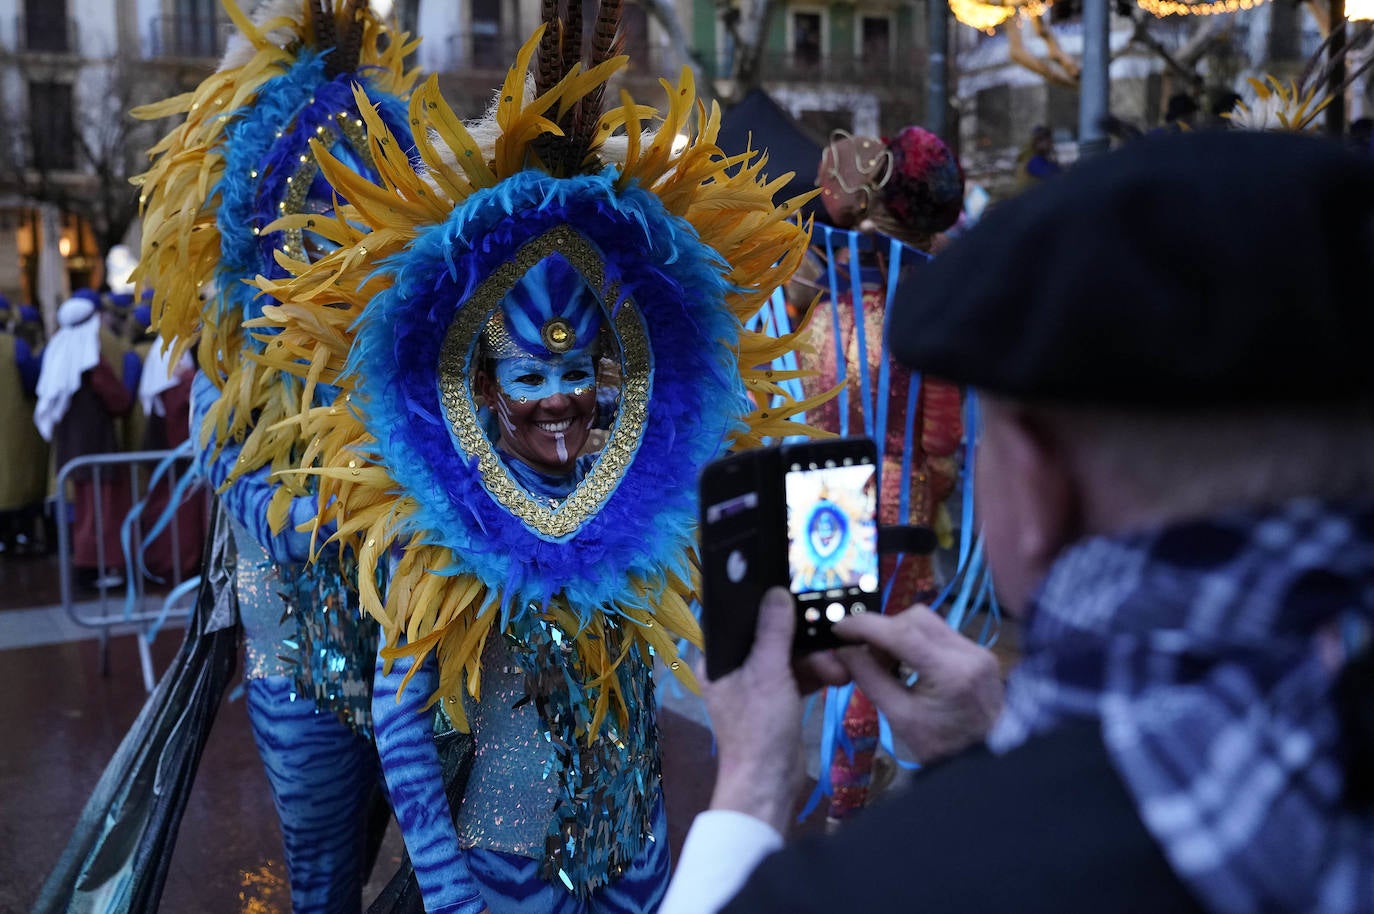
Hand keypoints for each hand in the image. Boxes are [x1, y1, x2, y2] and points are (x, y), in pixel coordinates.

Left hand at [701, 587, 822, 834]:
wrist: (770, 784)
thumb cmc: (759, 727)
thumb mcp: (768, 673)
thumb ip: (774, 631)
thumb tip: (778, 593)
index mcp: (717, 659)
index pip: (740, 620)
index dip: (766, 606)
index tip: (795, 594)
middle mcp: (733, 668)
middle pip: (771, 637)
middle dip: (803, 640)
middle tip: (830, 638)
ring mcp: (756, 686)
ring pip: (789, 657)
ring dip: (816, 660)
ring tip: (840, 668)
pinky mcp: (777, 701)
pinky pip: (798, 676)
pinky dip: (816, 675)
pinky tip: (838, 675)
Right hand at [831, 605, 1002, 764]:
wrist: (991, 757)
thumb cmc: (943, 748)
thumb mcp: (901, 719)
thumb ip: (871, 679)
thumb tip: (845, 650)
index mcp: (949, 673)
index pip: (901, 633)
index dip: (866, 626)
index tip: (840, 628)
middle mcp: (967, 652)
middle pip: (915, 618)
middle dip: (883, 629)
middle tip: (866, 653)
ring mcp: (977, 649)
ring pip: (928, 621)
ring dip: (899, 633)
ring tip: (886, 660)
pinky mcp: (979, 651)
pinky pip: (939, 632)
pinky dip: (916, 640)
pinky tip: (908, 662)